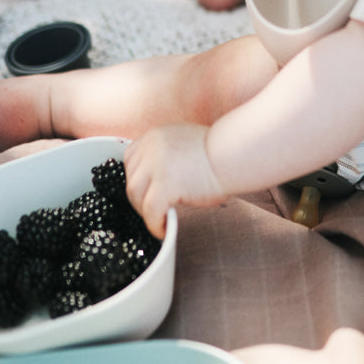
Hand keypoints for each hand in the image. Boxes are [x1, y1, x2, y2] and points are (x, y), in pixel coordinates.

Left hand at [123, 123, 225, 238]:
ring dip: (145, 211)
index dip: (137, 178)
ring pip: (136, 196)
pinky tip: (164, 229)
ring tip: (160, 220)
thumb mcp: (184, 142)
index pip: (131, 159)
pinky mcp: (164, 185)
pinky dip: (155, 224)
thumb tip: (157, 179)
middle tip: (154, 210)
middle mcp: (151, 147)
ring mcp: (156, 165)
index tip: (145, 191)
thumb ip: (166, 154)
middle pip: (131, 178)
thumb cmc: (218, 152)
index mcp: (156, 135)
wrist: (233, 154)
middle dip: (140, 197)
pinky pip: (150, 211)